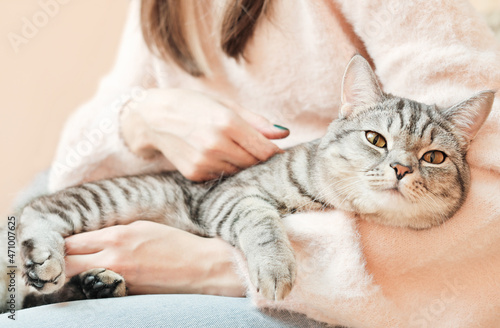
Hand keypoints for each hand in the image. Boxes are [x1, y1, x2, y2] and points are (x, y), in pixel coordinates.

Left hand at [65, 221, 245, 296]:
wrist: (201, 267)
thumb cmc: (176, 243)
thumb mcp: (142, 228)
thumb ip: (113, 234)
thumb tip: (89, 241)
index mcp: (117, 237)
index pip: (71, 242)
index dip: (59, 244)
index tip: (57, 245)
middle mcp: (112, 259)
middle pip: (66, 264)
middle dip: (58, 263)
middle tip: (57, 262)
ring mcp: (118, 280)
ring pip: (78, 280)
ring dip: (72, 276)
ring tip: (74, 271)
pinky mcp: (126, 294)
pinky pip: (98, 290)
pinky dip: (91, 285)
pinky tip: (94, 281)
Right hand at [120, 88, 288, 180]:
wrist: (153, 117)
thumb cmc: (192, 105)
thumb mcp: (225, 104)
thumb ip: (256, 121)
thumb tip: (284, 134)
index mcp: (227, 122)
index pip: (264, 149)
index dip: (274, 152)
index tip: (277, 152)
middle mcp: (216, 144)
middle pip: (253, 163)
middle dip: (259, 158)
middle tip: (256, 150)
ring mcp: (204, 161)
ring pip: (238, 172)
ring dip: (242, 164)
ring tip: (232, 148)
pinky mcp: (194, 173)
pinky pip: (221, 175)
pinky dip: (224, 168)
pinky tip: (215, 155)